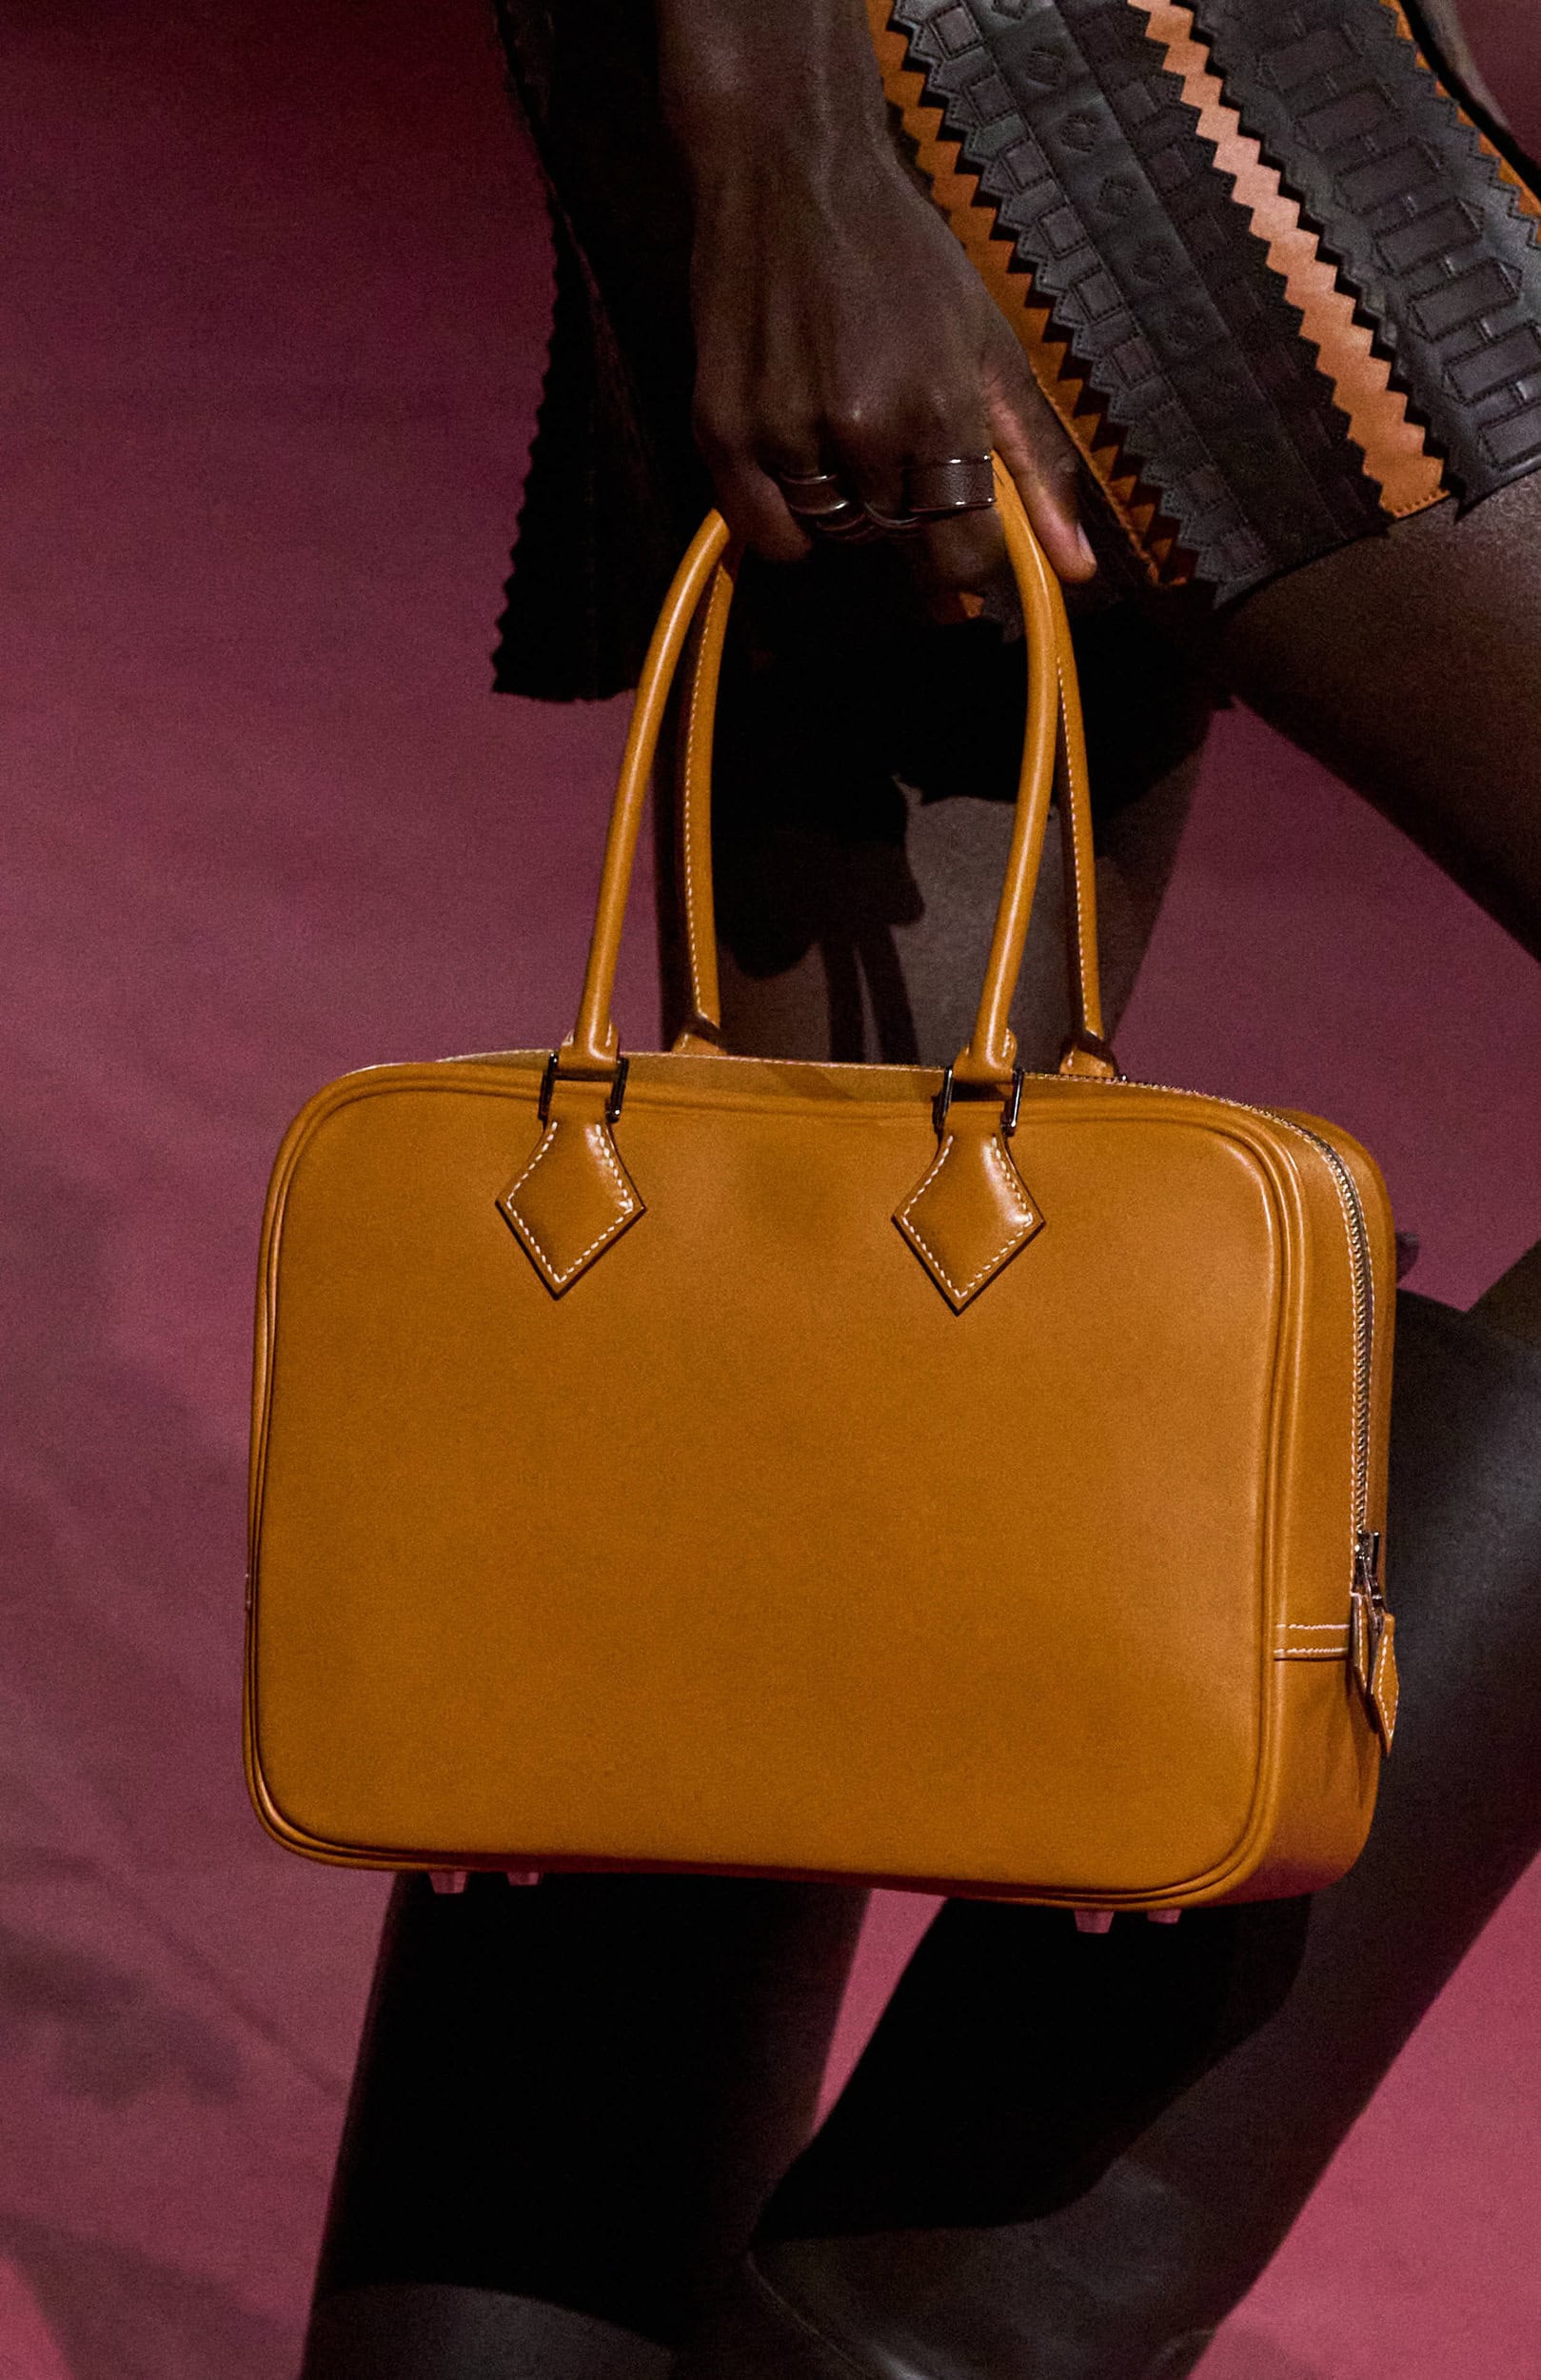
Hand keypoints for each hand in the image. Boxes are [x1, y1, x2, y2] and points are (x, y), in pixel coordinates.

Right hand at [657, 0, 1095, 591]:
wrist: (790, 171)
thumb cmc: (904, 255)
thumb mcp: (989, 347)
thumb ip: (1035, 466)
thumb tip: (1075, 574)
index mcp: (939, 407)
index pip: (962, 555)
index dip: (967, 556)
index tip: (959, 528)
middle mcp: (861, 429)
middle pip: (894, 542)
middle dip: (904, 508)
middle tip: (892, 433)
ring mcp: (784, 432)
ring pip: (831, 535)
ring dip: (845, 505)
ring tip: (841, 425)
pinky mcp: (721, 430)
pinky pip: (765, 531)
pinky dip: (785, 516)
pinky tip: (798, 454)